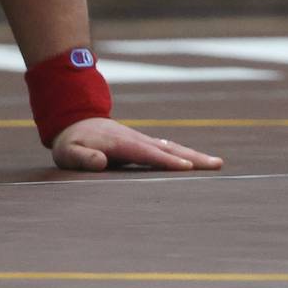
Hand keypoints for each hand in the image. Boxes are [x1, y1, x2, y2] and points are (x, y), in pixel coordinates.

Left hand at [51, 117, 222, 171]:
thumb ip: (84, 157)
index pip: (149, 154)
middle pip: (171, 149)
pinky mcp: (144, 144)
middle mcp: (139, 140)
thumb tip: (101, 162)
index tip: (187, 167)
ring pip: (174, 148)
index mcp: (122, 144)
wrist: (77, 120)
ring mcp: (144, 141)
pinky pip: (169, 149)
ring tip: (216, 163)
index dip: (168, 161)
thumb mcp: (70, 151)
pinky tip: (196, 161)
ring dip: (195, 156)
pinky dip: (185, 154)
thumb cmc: (73, 141)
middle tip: (217, 164)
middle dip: (195, 157)